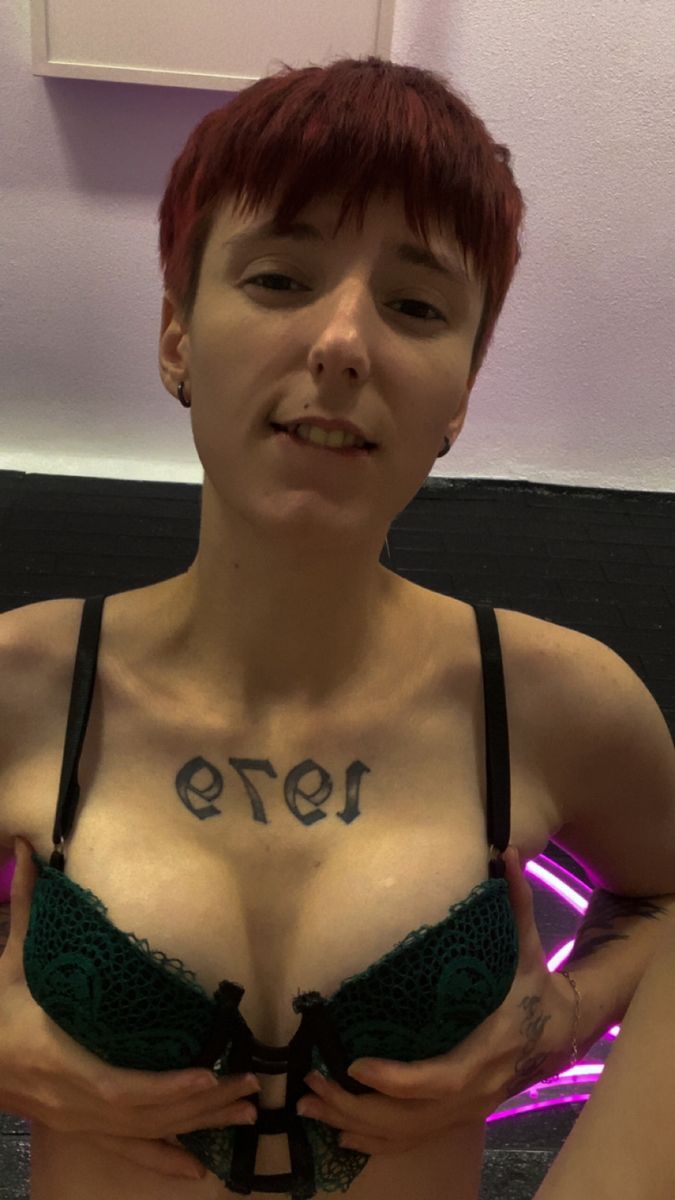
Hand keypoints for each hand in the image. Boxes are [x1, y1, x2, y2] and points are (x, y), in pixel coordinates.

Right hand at [0, 838, 259, 1180]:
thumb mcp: (8, 961)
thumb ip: (22, 906)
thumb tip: (25, 846)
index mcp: (60, 1058)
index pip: (119, 1085)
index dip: (164, 1088)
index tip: (207, 1073)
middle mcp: (74, 1101)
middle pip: (146, 1115)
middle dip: (202, 1104)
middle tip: (252, 1085)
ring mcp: (79, 1122)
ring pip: (146, 1135)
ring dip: (198, 1126)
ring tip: (246, 1111)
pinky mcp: (82, 1129)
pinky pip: (127, 1152)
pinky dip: (164, 1162)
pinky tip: (199, 1171)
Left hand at [296, 847, 574, 1156]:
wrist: (561, 1029)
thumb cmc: (534, 983)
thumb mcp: (529, 943)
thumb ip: (516, 900)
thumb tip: (507, 851)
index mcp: (486, 1049)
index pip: (438, 1078)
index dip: (397, 1079)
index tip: (355, 1064)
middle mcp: (474, 1090)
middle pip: (410, 1117)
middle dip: (357, 1106)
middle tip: (311, 1084)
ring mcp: (465, 1109)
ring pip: (405, 1133)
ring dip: (355, 1124)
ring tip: (309, 1105)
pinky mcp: (457, 1116)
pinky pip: (412, 1140)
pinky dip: (374, 1141)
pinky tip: (338, 1133)